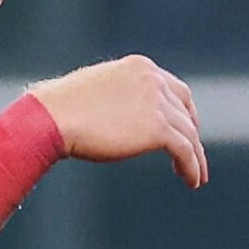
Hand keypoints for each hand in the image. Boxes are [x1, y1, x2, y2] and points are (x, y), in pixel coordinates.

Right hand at [28, 55, 206, 187]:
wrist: (51, 118)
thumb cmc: (58, 108)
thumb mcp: (94, 92)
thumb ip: (116, 98)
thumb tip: (118, 116)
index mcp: (140, 67)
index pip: (175, 89)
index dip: (184, 111)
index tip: (185, 129)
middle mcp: (153, 80)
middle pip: (185, 110)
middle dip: (192, 133)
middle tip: (194, 153)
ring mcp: (157, 103)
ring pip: (189, 134)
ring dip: (196, 157)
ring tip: (196, 177)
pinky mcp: (158, 128)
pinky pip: (185, 150)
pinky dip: (192, 167)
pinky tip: (192, 181)